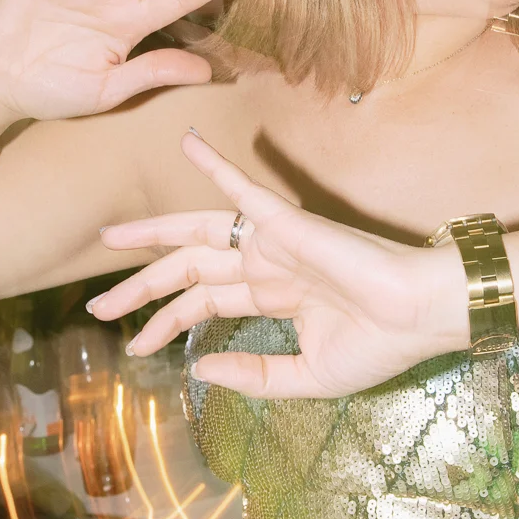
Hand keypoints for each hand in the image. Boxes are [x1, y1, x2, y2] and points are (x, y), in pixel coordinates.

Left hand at [89, 133, 464, 397]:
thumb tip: (198, 368)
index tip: (135, 349)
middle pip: (188, 272)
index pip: (204, 306)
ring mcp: (274, 241)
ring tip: (109, 238)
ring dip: (152, 235)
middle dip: (141, 288)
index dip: (165, 326)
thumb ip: (253, 374)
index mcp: (273, 297)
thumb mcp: (305, 377)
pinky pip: (244, 188)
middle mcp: (267, 265)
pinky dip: (214, 165)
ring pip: (198, 234)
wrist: (421, 316)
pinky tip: (187, 141)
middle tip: (98, 306)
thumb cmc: (379, 346)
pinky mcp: (288, 222)